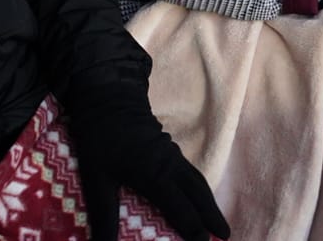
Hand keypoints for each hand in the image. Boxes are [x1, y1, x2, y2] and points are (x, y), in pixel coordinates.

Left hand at [68, 102, 230, 240]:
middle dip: (213, 216)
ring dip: (210, 202)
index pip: (183, 211)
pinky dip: (201, 187)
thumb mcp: (96, 179)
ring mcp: (172, 155)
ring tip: (219, 220)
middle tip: (226, 236)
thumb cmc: (101, 138)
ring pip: (198, 182)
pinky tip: (198, 194)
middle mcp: (171, 167)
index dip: (195, 231)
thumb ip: (104, 214)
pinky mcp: (169, 147)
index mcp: (156, 177)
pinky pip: (192, 172)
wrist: (108, 96)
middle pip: (199, 195)